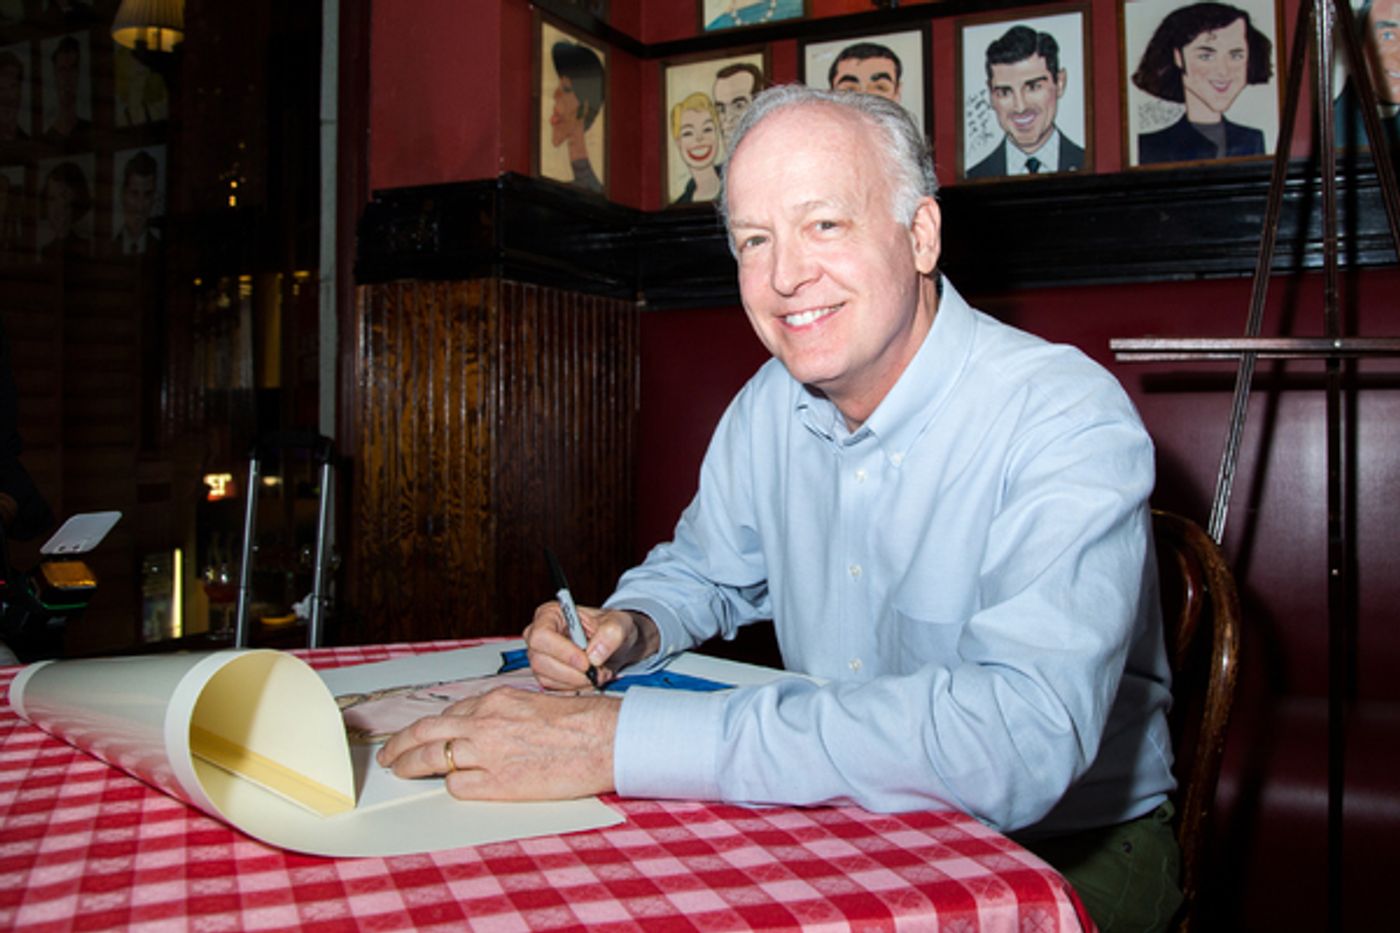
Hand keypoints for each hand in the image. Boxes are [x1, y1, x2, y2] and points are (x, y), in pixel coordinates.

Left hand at [375, 687, 618, 799]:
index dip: (427, 728)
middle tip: (389, 755)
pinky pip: (458, 786)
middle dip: (400, 744)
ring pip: (432, 759)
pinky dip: (453, 786)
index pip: (448, 714)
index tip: (417, 735)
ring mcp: (488, 753)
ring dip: (411, 766)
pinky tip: (456, 787)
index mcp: (495, 700)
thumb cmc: (579, 722)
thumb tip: (479, 729)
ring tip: (401, 772)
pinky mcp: (498, 783)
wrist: (603, 740)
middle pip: (425, 733)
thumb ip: (501, 714)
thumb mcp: (532, 704)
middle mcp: (485, 723)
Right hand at [523, 603, 658, 689]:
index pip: (542, 636)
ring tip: (599, 674)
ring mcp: (539, 657)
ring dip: (577, 681)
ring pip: (546, 678)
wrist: (615, 644)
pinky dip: (575, 688)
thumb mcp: (619, 623)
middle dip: (573, 672)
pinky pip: (553, 688)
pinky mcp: (545, 675)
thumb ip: (611, 634)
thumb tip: (594, 655)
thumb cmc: (612, 628)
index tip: (586, 662)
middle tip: (598, 672)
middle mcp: (538, 635)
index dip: (563, 652)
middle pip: (540, 661)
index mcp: (549, 614)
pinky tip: (591, 679)